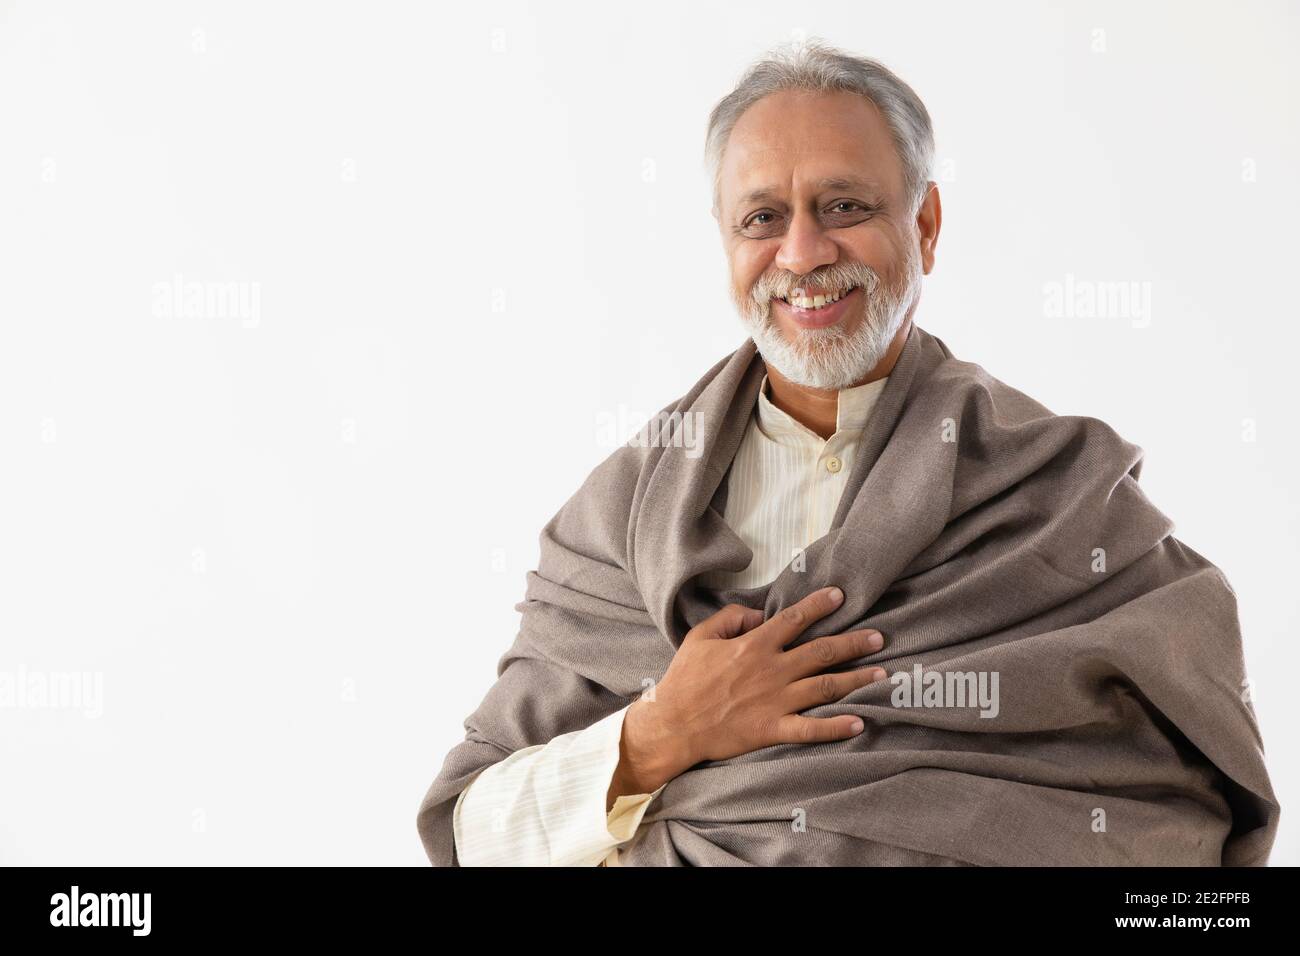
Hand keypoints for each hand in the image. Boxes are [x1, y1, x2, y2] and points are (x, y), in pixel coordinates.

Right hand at [607, 586, 886, 808]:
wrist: (674, 724)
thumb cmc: (685, 679)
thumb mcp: (700, 636)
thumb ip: (730, 618)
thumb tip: (756, 613)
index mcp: (754, 645)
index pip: (794, 619)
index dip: (819, 606)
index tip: (841, 595)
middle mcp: (771, 670)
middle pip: (821, 652)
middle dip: (854, 643)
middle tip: (879, 637)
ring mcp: (775, 701)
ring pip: (825, 687)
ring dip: (856, 680)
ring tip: (882, 674)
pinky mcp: (773, 729)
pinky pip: (811, 729)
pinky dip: (836, 727)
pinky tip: (860, 723)